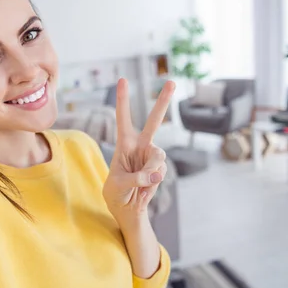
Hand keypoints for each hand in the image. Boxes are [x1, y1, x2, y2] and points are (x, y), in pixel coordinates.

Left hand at [103, 78, 174, 218]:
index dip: (123, 99)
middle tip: (171, 81)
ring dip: (151, 170)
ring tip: (141, 182)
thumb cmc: (116, 193)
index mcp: (124, 143)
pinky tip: (146, 187)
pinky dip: (154, 181)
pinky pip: (161, 171)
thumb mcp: (118, 185)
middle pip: (154, 121)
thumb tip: (155, 176)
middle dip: (163, 101)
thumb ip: (135, 178)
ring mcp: (152, 156)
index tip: (123, 79)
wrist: (128, 208)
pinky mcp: (160, 168)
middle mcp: (140, 145)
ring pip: (159, 156)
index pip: (123, 118)